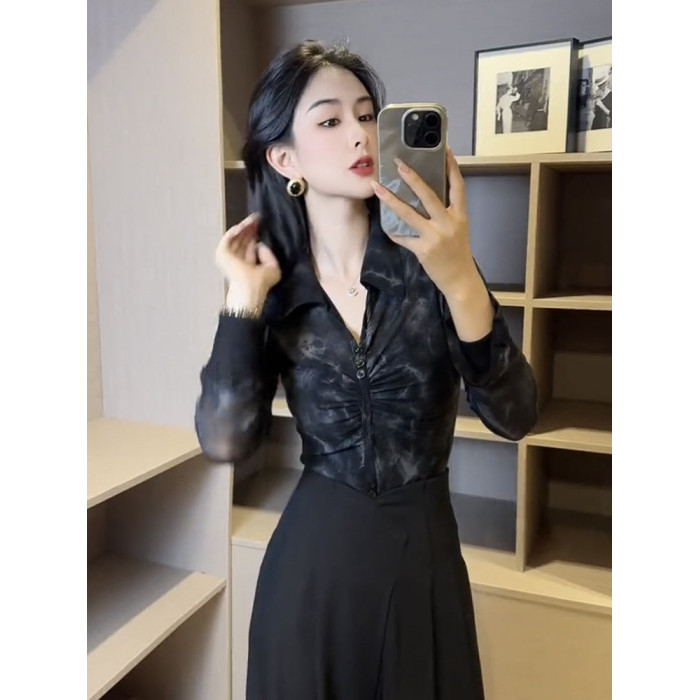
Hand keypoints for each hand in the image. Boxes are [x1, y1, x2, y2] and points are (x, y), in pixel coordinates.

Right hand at [216, 212, 280, 308]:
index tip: (260, 225)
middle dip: (250, 229)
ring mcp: (228, 256)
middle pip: (242, 239)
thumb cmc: (259, 285)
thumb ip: (268, 254)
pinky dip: (235, 231)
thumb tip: (260, 244)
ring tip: (252, 219)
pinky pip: (228, 238)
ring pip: (235, 237)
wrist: (248, 292)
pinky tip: (244, 225)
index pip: (249, 245)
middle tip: (257, 218)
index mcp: (246, 264)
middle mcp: (236, 259)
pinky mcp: (222, 254)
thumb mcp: (272, 269)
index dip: (254, 235)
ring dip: (244, 228)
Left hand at [370, 147, 477, 297]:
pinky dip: (393, 231)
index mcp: (460, 216)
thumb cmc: (458, 253)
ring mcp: (435, 237)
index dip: (452, 167)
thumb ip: (447, 212)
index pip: (458, 187)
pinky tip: (385, 224)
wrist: (460, 279)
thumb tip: (428, 194)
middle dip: (413, 178)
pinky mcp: (423, 250)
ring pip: (409, 214)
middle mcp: (448, 224)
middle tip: (399, 164)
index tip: (445, 150)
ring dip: (391, 200)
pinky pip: (403, 237)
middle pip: (429, 196)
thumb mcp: (458, 229)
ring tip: (376, 187)